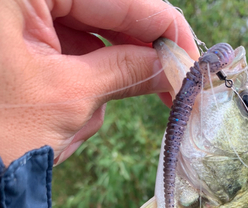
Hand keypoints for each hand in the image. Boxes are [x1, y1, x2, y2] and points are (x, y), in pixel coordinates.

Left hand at [0, 0, 198, 165]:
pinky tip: (68, 112)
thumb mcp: (68, 99)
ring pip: (88, 34)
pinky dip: (81, 81)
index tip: (192, 59)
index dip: (165, 27)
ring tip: (80, 118)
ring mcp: (19, 16)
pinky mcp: (18, 38)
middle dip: (135, 55)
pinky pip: (67, 50)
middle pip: (104, 11)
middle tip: (170, 88)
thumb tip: (169, 64)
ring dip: (101, 77)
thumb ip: (125, 71)